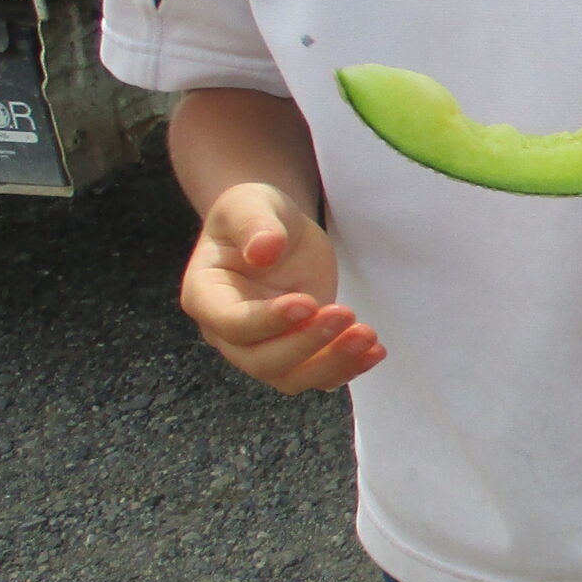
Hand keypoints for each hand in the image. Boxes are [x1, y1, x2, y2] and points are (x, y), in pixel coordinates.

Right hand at [180, 183, 383, 392]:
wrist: (277, 230)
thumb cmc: (255, 214)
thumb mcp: (251, 204)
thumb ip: (255, 225)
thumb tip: (263, 250)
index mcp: (206, 295)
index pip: (231, 323)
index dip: (267, 320)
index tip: (308, 303)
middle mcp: (227, 331)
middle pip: (261, 360)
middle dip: (306, 344)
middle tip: (346, 314)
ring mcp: (261, 346)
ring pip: (291, 377)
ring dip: (332, 363)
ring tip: (368, 336)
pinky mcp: (295, 351)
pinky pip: (317, 375)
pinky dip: (347, 368)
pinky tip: (375, 350)